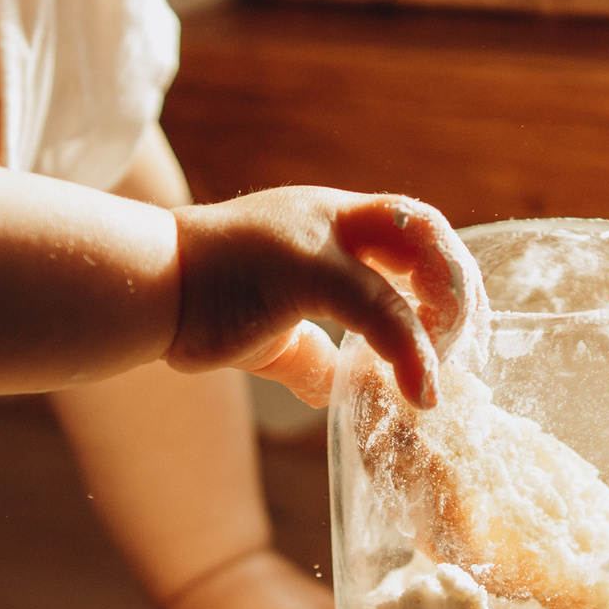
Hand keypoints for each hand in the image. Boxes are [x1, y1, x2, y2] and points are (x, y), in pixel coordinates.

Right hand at [168, 189, 471, 408]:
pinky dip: (411, 352)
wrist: (141, 292)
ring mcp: (318, 235)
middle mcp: (330, 216)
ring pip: (416, 256)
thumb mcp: (269, 335)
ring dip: (448, 314)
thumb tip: (339, 389)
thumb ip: (311, 355)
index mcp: (327, 223)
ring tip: (451, 369)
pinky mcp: (304, 268)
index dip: (443, 274)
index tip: (455, 329)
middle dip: (459, 286)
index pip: (410, 230)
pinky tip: (421, 392)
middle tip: (467, 346)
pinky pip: (380, 308)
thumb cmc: (196, 307)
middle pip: (427, 227)